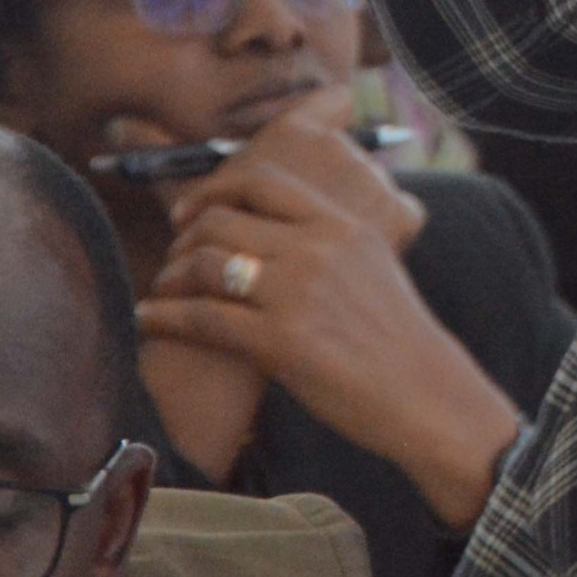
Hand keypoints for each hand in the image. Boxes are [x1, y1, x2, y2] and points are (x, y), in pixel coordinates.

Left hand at [137, 93, 521, 527]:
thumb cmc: (397, 338)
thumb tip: (276, 230)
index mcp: (342, 224)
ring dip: (171, 277)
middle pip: (223, 220)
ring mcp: (298, 293)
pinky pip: (204, 317)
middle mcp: (318, 248)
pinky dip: (166, 316)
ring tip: (163, 293)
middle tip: (173, 261)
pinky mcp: (281, 341)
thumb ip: (328, 239)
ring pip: (206, 262)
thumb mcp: (373, 265)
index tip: (191, 212)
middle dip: (184, 239)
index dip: (214, 189)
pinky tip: (150, 321)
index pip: (262, 182)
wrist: (425, 394)